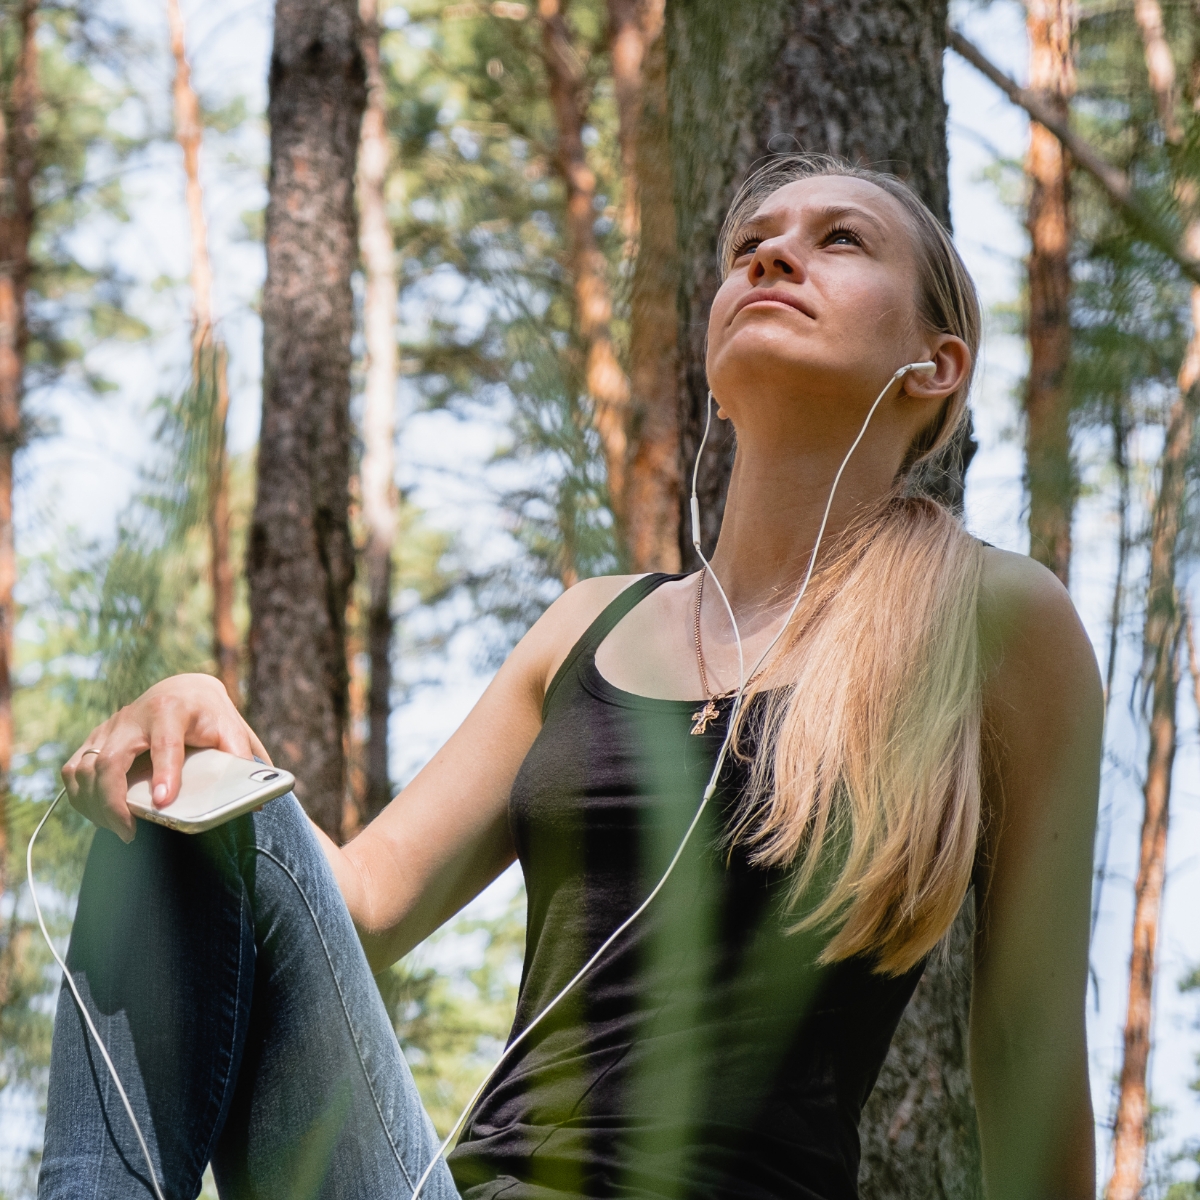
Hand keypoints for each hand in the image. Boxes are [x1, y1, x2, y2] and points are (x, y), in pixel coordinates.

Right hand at [62, 673, 270, 841]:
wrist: (184, 690)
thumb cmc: (210, 714)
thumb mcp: (232, 729)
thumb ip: (242, 759)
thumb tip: (255, 804)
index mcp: (172, 711)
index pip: (164, 743)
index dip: (164, 772)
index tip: (164, 801)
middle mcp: (134, 717)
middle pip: (110, 761)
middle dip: (113, 801)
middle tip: (130, 831)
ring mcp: (110, 728)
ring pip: (85, 769)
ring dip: (95, 805)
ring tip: (120, 828)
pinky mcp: (95, 739)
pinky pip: (74, 770)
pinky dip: (80, 797)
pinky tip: (100, 815)